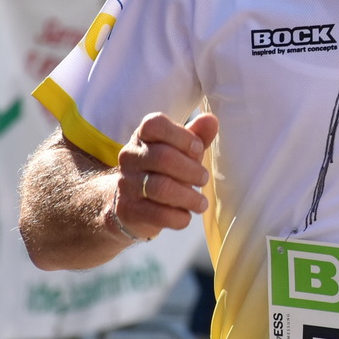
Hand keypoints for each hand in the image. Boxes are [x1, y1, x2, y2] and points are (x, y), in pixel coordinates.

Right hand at [110, 112, 219, 241]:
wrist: (129, 204)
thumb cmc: (162, 171)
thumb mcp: (180, 151)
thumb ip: (196, 136)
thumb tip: (211, 120)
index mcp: (142, 136)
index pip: (155, 124)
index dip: (182, 136)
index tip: (198, 149)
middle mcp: (130, 157)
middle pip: (163, 157)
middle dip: (191, 170)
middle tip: (204, 179)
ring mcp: (126, 184)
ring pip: (161, 188)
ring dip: (189, 197)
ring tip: (201, 203)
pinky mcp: (128, 210)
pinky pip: (158, 214)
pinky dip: (179, 217)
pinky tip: (186, 215)